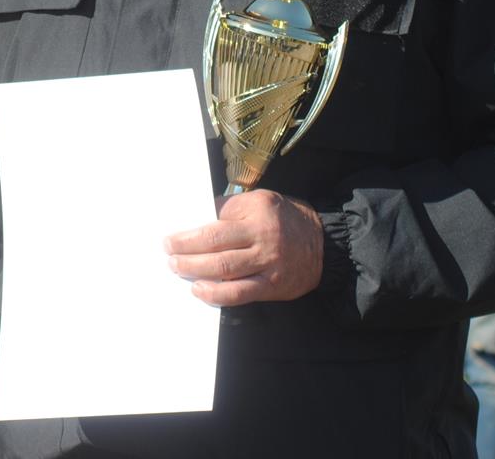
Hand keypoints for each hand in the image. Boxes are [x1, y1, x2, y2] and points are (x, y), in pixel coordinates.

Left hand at [164, 190, 322, 305]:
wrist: (325, 246)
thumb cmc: (286, 220)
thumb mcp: (263, 201)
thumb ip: (233, 208)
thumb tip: (199, 218)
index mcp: (258, 209)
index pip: (217, 215)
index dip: (192, 227)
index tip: (174, 233)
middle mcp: (263, 234)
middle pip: (214, 242)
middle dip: (185, 247)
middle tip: (168, 250)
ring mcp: (268, 262)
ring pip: (223, 268)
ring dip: (194, 269)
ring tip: (176, 267)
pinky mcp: (271, 285)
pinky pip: (239, 293)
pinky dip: (215, 294)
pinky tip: (198, 290)